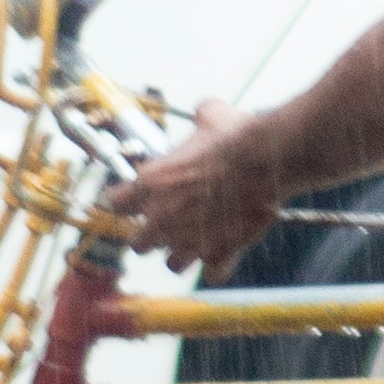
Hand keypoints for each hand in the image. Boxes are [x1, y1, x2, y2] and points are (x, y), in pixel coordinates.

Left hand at [100, 98, 288, 278]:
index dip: (127, 201)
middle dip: (150, 235)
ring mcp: (191, 241)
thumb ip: (199, 115)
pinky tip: (226, 252)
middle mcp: (163, 218)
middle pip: (138, 244)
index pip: (115, 204)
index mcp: (151, 184)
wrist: (268, 160)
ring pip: (173, 264)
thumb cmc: (236, 136)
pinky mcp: (220, 254)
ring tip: (198, 240)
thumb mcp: (211, 115)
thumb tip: (204, 110)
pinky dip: (219, 265)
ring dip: (182, 254)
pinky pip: (213, 273)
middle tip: (168, 222)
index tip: (137, 198)